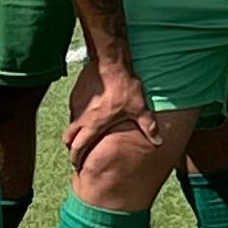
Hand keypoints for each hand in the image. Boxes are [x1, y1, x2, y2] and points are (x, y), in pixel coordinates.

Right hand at [64, 53, 158, 168]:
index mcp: (93, 125)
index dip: (76, 158)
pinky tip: (87, 112)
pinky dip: (77, 115)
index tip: (77, 165)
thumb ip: (148, 126)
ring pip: (70, 123)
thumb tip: (159, 142)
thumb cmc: (124, 87)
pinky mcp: (76, 93)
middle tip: (76, 153)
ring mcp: (76, 105)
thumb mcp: (139, 108)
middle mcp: (81, 118)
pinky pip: (73, 109)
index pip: (78, 148)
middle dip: (71, 148)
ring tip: (82, 134)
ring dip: (74, 131)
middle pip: (68, 138)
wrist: (110, 63)